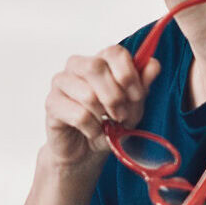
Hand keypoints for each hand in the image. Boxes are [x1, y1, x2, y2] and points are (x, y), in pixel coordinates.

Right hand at [42, 45, 161, 168]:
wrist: (85, 152)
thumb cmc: (107, 125)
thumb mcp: (132, 107)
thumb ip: (141, 86)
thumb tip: (153, 65)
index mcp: (99, 61)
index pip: (113, 52)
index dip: (128, 74)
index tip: (137, 96)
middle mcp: (77, 66)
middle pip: (95, 66)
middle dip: (115, 96)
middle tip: (122, 115)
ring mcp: (61, 83)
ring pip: (87, 93)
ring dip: (104, 116)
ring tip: (107, 126)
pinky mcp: (51, 104)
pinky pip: (78, 115)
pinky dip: (92, 129)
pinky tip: (92, 132)